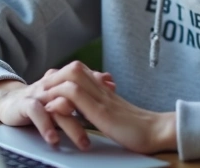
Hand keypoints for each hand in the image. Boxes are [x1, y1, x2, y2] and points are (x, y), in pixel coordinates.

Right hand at [0, 67, 115, 149]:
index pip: (85, 80)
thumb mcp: (65, 93)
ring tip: (83, 143)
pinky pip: (37, 113)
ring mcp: (40, 94)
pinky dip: (46, 126)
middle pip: (75, 94)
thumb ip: (85, 86)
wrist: (9, 101)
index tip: (114, 95)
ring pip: (59, 107)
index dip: (99, 87)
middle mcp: (53, 86)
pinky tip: (54, 139)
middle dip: (91, 112)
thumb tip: (109, 80)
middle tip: (105, 128)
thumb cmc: (41, 99)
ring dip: (72, 127)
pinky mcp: (26, 105)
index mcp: (64, 81)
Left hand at [38, 61, 176, 154]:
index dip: (62, 75)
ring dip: (53, 85)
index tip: (49, 85)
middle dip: (54, 76)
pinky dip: (59, 98)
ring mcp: (102, 99)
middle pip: (74, 68)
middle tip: (41, 88)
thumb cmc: (140, 128)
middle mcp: (103, 90)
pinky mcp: (102, 112)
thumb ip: (102, 107)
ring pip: (73, 77)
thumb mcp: (116, 115)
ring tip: (41, 96)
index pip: (81, 72)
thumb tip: (85, 109)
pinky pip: (76, 96)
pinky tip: (51, 108)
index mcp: (106, 91)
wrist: (159, 131)